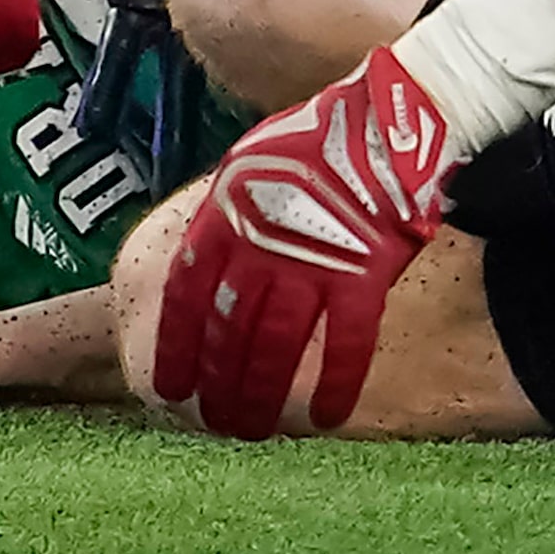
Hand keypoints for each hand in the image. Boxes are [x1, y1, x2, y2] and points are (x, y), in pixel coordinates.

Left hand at [150, 49, 457, 438]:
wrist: (385, 123)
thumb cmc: (318, 139)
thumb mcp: (247, 165)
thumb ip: (223, 218)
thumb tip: (205, 261)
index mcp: (224, 217)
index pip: (186, 297)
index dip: (176, 348)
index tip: (168, 389)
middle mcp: (257, 248)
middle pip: (225, 333)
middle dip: (216, 384)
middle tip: (216, 421)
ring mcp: (308, 265)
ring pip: (274, 348)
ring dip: (261, 395)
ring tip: (253, 429)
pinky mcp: (361, 277)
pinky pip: (344, 344)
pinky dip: (335, 383)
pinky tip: (327, 416)